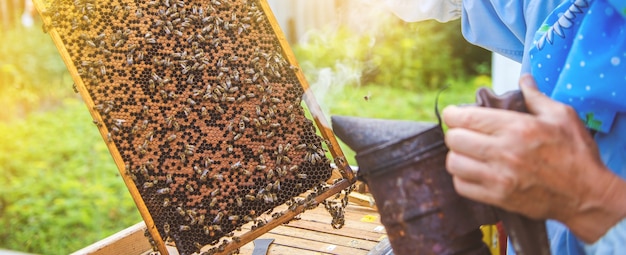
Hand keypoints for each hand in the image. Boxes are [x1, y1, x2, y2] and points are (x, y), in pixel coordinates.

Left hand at [442, 74, 625, 241]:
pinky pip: (462, 186)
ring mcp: (499, 178)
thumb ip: (536, 97)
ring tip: (468, 153)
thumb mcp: (561, 116)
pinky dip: (461, 177)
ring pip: (454, 164)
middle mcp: (504, 152)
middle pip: (455, 140)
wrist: (587, 195)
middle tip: (463, 133)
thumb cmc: (576, 154)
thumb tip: (524, 79)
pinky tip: (473, 171)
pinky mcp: (498, 198)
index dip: (452, 114)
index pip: (466, 118)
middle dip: (455, 133)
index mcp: (517, 128)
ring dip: (457, 156)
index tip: (453, 114)